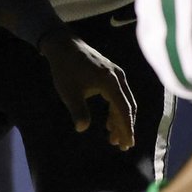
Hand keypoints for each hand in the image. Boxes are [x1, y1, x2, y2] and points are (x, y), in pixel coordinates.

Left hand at [39, 29, 135, 149]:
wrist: (63, 45)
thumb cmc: (65, 69)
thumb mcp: (69, 93)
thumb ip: (78, 111)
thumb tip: (82, 128)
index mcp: (110, 82)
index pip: (124, 109)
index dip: (127, 128)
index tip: (128, 144)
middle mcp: (118, 78)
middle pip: (128, 107)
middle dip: (125, 127)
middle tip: (122, 146)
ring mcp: (116, 74)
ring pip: (124, 102)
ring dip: (120, 120)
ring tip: (112, 138)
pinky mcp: (112, 74)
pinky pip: (119, 95)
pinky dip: (116, 110)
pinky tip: (109, 122)